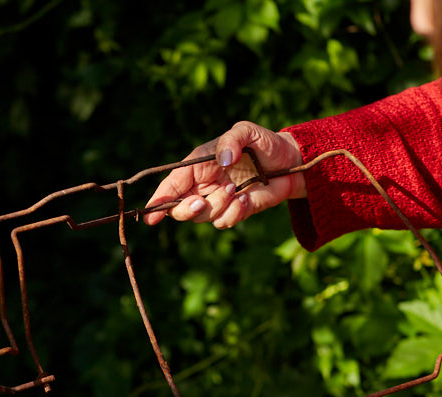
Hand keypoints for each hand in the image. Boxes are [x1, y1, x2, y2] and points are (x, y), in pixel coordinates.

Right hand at [142, 121, 304, 228]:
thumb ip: (232, 140)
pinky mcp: (234, 212)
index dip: (158, 201)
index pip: (170, 185)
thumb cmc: (264, 143)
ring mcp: (217, 200)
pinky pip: (225, 221)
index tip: (150, 217)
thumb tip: (221, 159)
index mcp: (197, 165)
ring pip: (202, 217)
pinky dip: (235, 212)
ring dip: (218, 206)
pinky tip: (248, 197)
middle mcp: (202, 185)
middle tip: (201, 202)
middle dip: (186, 209)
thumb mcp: (247, 131)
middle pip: (178, 208)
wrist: (291, 162)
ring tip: (237, 189)